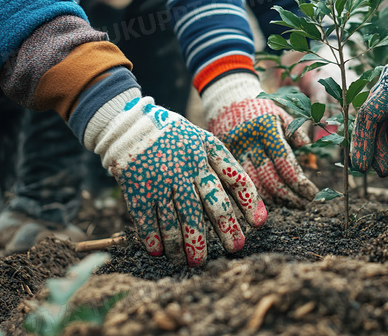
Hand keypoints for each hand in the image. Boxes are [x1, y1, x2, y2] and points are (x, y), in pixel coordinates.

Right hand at [88, 94, 266, 267]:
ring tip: (193, 262)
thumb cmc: (173, 138)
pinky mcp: (138, 189)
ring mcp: (162, 179)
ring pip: (179, 219)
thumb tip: (244, 194)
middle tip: (235, 250)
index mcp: (206, 152)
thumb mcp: (201, 141)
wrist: (128, 125)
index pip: (235, 179)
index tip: (259, 223)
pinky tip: (160, 252)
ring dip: (187, 244)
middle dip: (225, 230)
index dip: (249, 202)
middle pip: (211, 204)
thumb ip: (222, 165)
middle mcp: (187, 167)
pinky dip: (154, 238)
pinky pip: (147, 220)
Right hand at [203, 74, 317, 206]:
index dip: (300, 182)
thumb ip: (295, 132)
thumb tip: (308, 150)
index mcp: (265, 128)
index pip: (284, 162)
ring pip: (254, 188)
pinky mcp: (221, 163)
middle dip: (290, 197)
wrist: (225, 103)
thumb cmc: (260, 110)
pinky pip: (239, 186)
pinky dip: (256, 197)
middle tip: (304, 205)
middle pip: (270, 179)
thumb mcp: (280, 114)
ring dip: (274, 201)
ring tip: (290, 204)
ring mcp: (232, 154)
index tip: (312, 194)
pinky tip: (271, 200)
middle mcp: (247, 143)